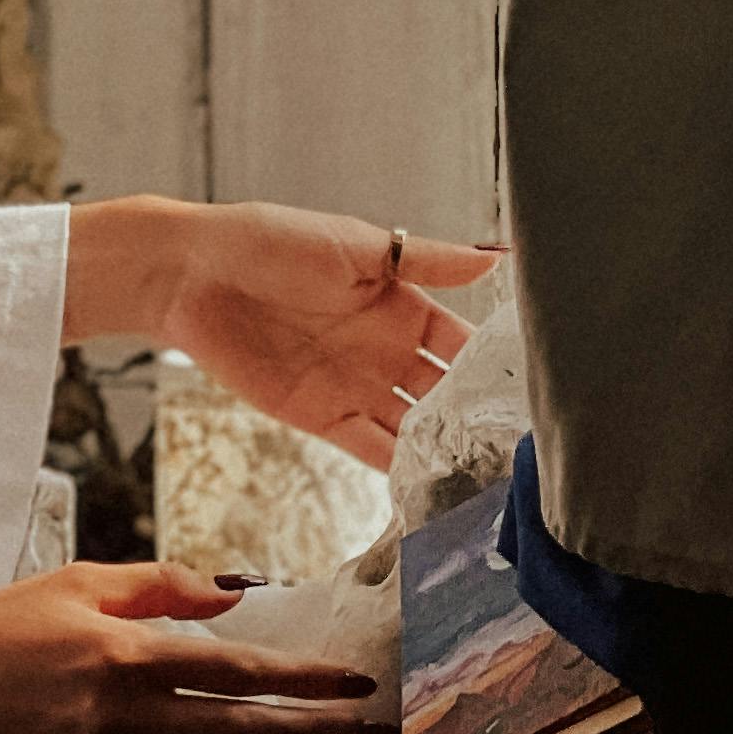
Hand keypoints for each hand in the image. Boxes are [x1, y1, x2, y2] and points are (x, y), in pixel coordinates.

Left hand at [153, 203, 496, 471]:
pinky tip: (436, 493)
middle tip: (527, 457)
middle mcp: (387, 349)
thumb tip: (495, 257)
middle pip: (448, 393)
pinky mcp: (323, 417)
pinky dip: (402, 472)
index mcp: (401, 302)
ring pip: (417, 428)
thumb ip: (422, 258)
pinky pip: (373, 450)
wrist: (192, 273)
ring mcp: (357, 385)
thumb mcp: (353, 243)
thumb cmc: (269, 240)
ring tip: (494, 487)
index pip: (464, 342)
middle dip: (481, 421)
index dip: (497, 368)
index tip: (541, 396)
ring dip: (449, 454)